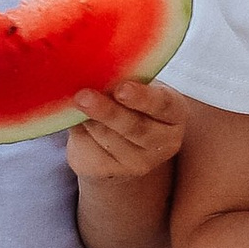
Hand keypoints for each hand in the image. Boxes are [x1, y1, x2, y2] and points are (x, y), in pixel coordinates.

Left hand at [68, 82, 184, 189]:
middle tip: (83, 96)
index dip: (142, 97)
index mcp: (174, 113)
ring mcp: (138, 163)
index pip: (162, 105)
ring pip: (107, 137)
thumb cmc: (130, 103)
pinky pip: (89, 148)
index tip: (121, 89)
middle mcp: (162, 142)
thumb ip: (123, 81)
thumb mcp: (135, 87)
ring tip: (76, 99)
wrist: (119, 141)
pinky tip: (75, 118)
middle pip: (134, 127)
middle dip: (107, 111)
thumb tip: (96, 75)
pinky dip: (77, 131)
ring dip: (87, 117)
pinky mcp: (110, 172)